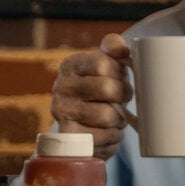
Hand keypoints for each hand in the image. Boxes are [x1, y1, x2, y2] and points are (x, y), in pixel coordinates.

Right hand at [51, 33, 133, 159]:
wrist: (83, 130)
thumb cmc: (101, 93)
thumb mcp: (107, 66)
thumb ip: (114, 49)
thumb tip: (121, 50)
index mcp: (70, 65)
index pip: (102, 63)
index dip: (120, 72)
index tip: (121, 78)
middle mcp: (61, 86)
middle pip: (107, 88)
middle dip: (124, 95)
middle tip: (123, 99)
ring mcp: (61, 112)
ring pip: (107, 115)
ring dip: (119, 119)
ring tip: (115, 117)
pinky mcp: (68, 136)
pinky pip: (102, 136)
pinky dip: (112, 136)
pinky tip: (109, 132)